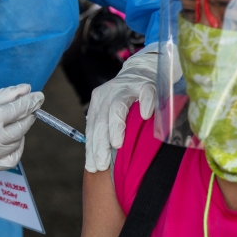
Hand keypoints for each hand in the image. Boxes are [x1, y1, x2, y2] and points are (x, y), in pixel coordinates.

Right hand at [0, 84, 43, 171]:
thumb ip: (3, 95)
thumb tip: (27, 90)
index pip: (15, 111)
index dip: (30, 103)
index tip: (39, 96)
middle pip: (20, 128)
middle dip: (28, 115)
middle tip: (29, 107)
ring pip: (17, 143)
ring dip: (22, 130)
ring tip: (15, 121)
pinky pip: (11, 160)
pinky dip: (16, 149)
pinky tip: (13, 139)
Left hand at [85, 45, 178, 172]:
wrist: (144, 69)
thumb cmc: (129, 98)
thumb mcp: (113, 111)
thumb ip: (107, 129)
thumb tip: (102, 160)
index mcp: (98, 102)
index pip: (92, 128)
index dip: (91, 148)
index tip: (92, 167)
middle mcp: (108, 94)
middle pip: (101, 120)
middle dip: (100, 144)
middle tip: (101, 163)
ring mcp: (126, 87)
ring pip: (117, 107)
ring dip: (116, 127)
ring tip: (117, 144)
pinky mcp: (145, 83)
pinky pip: (145, 93)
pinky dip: (145, 103)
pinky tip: (145, 115)